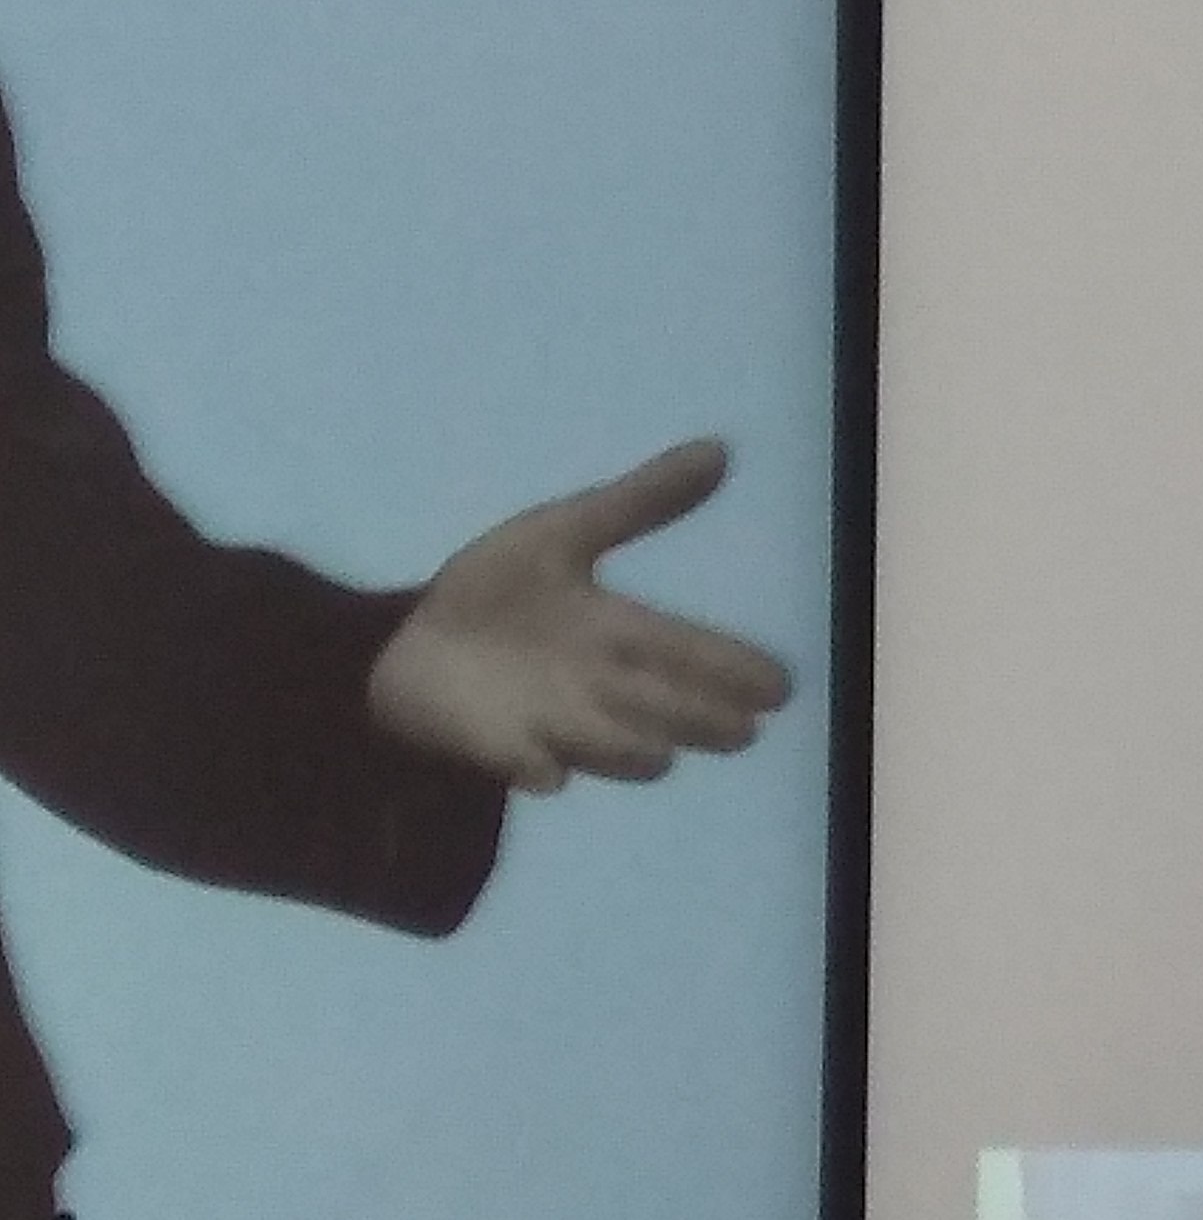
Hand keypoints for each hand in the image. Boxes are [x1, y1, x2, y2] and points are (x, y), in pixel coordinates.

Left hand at [369, 439, 791, 792]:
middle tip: (741, 729)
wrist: (407, 644)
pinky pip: (531, 769)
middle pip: (666, 709)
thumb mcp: (562, 532)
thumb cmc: (492, 593)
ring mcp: (556, 726)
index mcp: (615, 632)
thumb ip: (641, 501)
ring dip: (631, 750)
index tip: (779, 688)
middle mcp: (599, 688)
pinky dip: (539, 769)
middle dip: (701, 720)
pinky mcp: (506, 755)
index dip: (730, 668)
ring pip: (613, 747)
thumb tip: (719, 449)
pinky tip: (546, 770)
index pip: (685, 649)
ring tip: (661, 752)